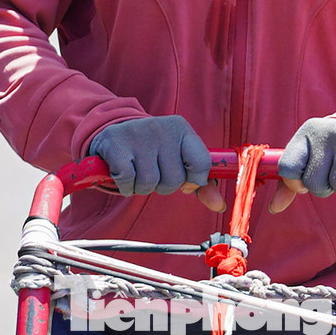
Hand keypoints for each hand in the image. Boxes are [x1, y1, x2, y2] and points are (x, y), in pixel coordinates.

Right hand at [88, 116, 225, 210]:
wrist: (115, 132)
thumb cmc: (154, 151)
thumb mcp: (179, 158)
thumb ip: (201, 182)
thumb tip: (220, 206)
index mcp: (182, 129)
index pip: (202, 162)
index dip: (194, 180)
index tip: (184, 181)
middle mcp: (162, 128)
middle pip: (174, 180)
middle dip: (163, 185)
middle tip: (153, 171)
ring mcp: (138, 134)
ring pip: (149, 183)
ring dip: (141, 187)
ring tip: (137, 171)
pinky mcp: (116, 144)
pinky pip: (127, 182)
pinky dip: (125, 186)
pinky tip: (123, 172)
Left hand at [270, 118, 335, 212]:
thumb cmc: (334, 150)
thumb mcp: (310, 158)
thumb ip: (289, 183)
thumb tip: (275, 208)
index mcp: (306, 132)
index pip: (288, 167)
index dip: (296, 183)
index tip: (306, 181)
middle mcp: (326, 131)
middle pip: (314, 183)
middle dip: (325, 188)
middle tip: (333, 177)